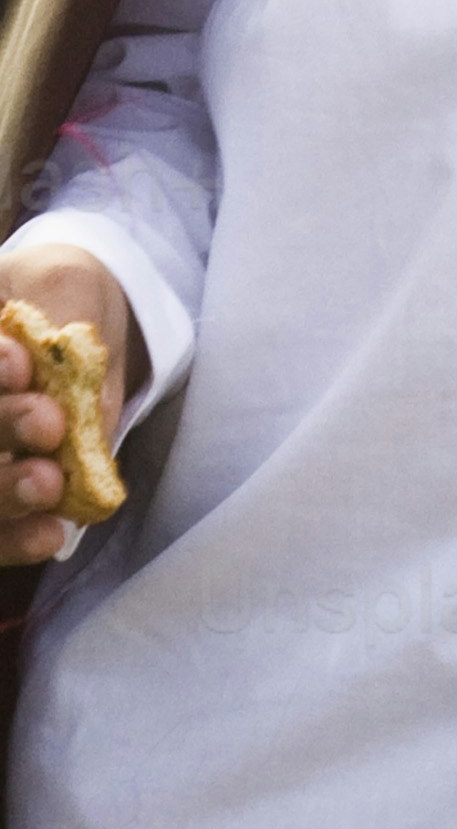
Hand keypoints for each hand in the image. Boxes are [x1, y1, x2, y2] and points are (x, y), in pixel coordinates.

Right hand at [0, 250, 131, 554]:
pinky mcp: (2, 499)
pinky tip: (50, 535)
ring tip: (49, 486)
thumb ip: (68, 329)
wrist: (78, 320)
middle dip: (1, 427)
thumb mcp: (69, 288)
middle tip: (48, 424)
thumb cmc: (62, 295)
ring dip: (4, 494)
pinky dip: (12, 539)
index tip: (21, 366)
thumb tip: (72, 394)